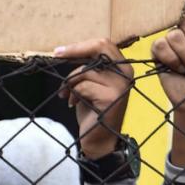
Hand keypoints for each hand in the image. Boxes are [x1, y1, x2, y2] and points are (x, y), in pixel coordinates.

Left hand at [53, 38, 133, 158]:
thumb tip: (68, 50)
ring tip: (67, 95)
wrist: (98, 139)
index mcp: (123, 68)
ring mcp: (121, 86)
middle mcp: (126, 74)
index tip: (60, 51)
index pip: (105, 44)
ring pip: (85, 71)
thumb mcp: (93, 83)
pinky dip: (72, 95)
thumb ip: (90, 67)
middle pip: (99, 48)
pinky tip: (73, 104)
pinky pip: (82, 86)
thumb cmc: (92, 110)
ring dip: (70, 83)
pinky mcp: (111, 97)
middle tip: (57, 55)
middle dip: (75, 51)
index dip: (81, 45)